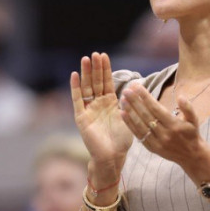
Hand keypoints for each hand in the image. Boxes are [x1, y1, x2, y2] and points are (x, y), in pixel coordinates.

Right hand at [70, 52, 132, 167]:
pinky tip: (74, 75)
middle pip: (96, 82)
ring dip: (86, 74)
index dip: (105, 69)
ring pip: (86, 88)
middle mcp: (98, 104)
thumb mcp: (129, 116)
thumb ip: (129, 102)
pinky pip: (77, 100)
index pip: (107, 82)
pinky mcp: (81, 117)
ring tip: (85, 59)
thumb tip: (135, 85)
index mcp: (110, 103)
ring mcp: (89, 110)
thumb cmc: (122, 140)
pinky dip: (75, 88)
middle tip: (95, 53)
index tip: (104, 55)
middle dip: (95, 68)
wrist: (112, 157)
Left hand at [119, 84, 205, 171]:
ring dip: (130, 111)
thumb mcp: (194, 120)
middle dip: (135, 101)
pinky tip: (123, 114)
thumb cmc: (192, 134)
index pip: (156, 108)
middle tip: (126, 90)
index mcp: (174, 125)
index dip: (146, 97)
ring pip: (140, 125)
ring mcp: (156, 142)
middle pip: (146, 115)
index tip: (138, 86)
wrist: (191, 156)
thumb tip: (180, 96)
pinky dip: (129, 124)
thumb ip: (188, 108)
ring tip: (122, 100)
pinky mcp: (151, 148)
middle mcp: (164, 134)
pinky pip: (138, 134)